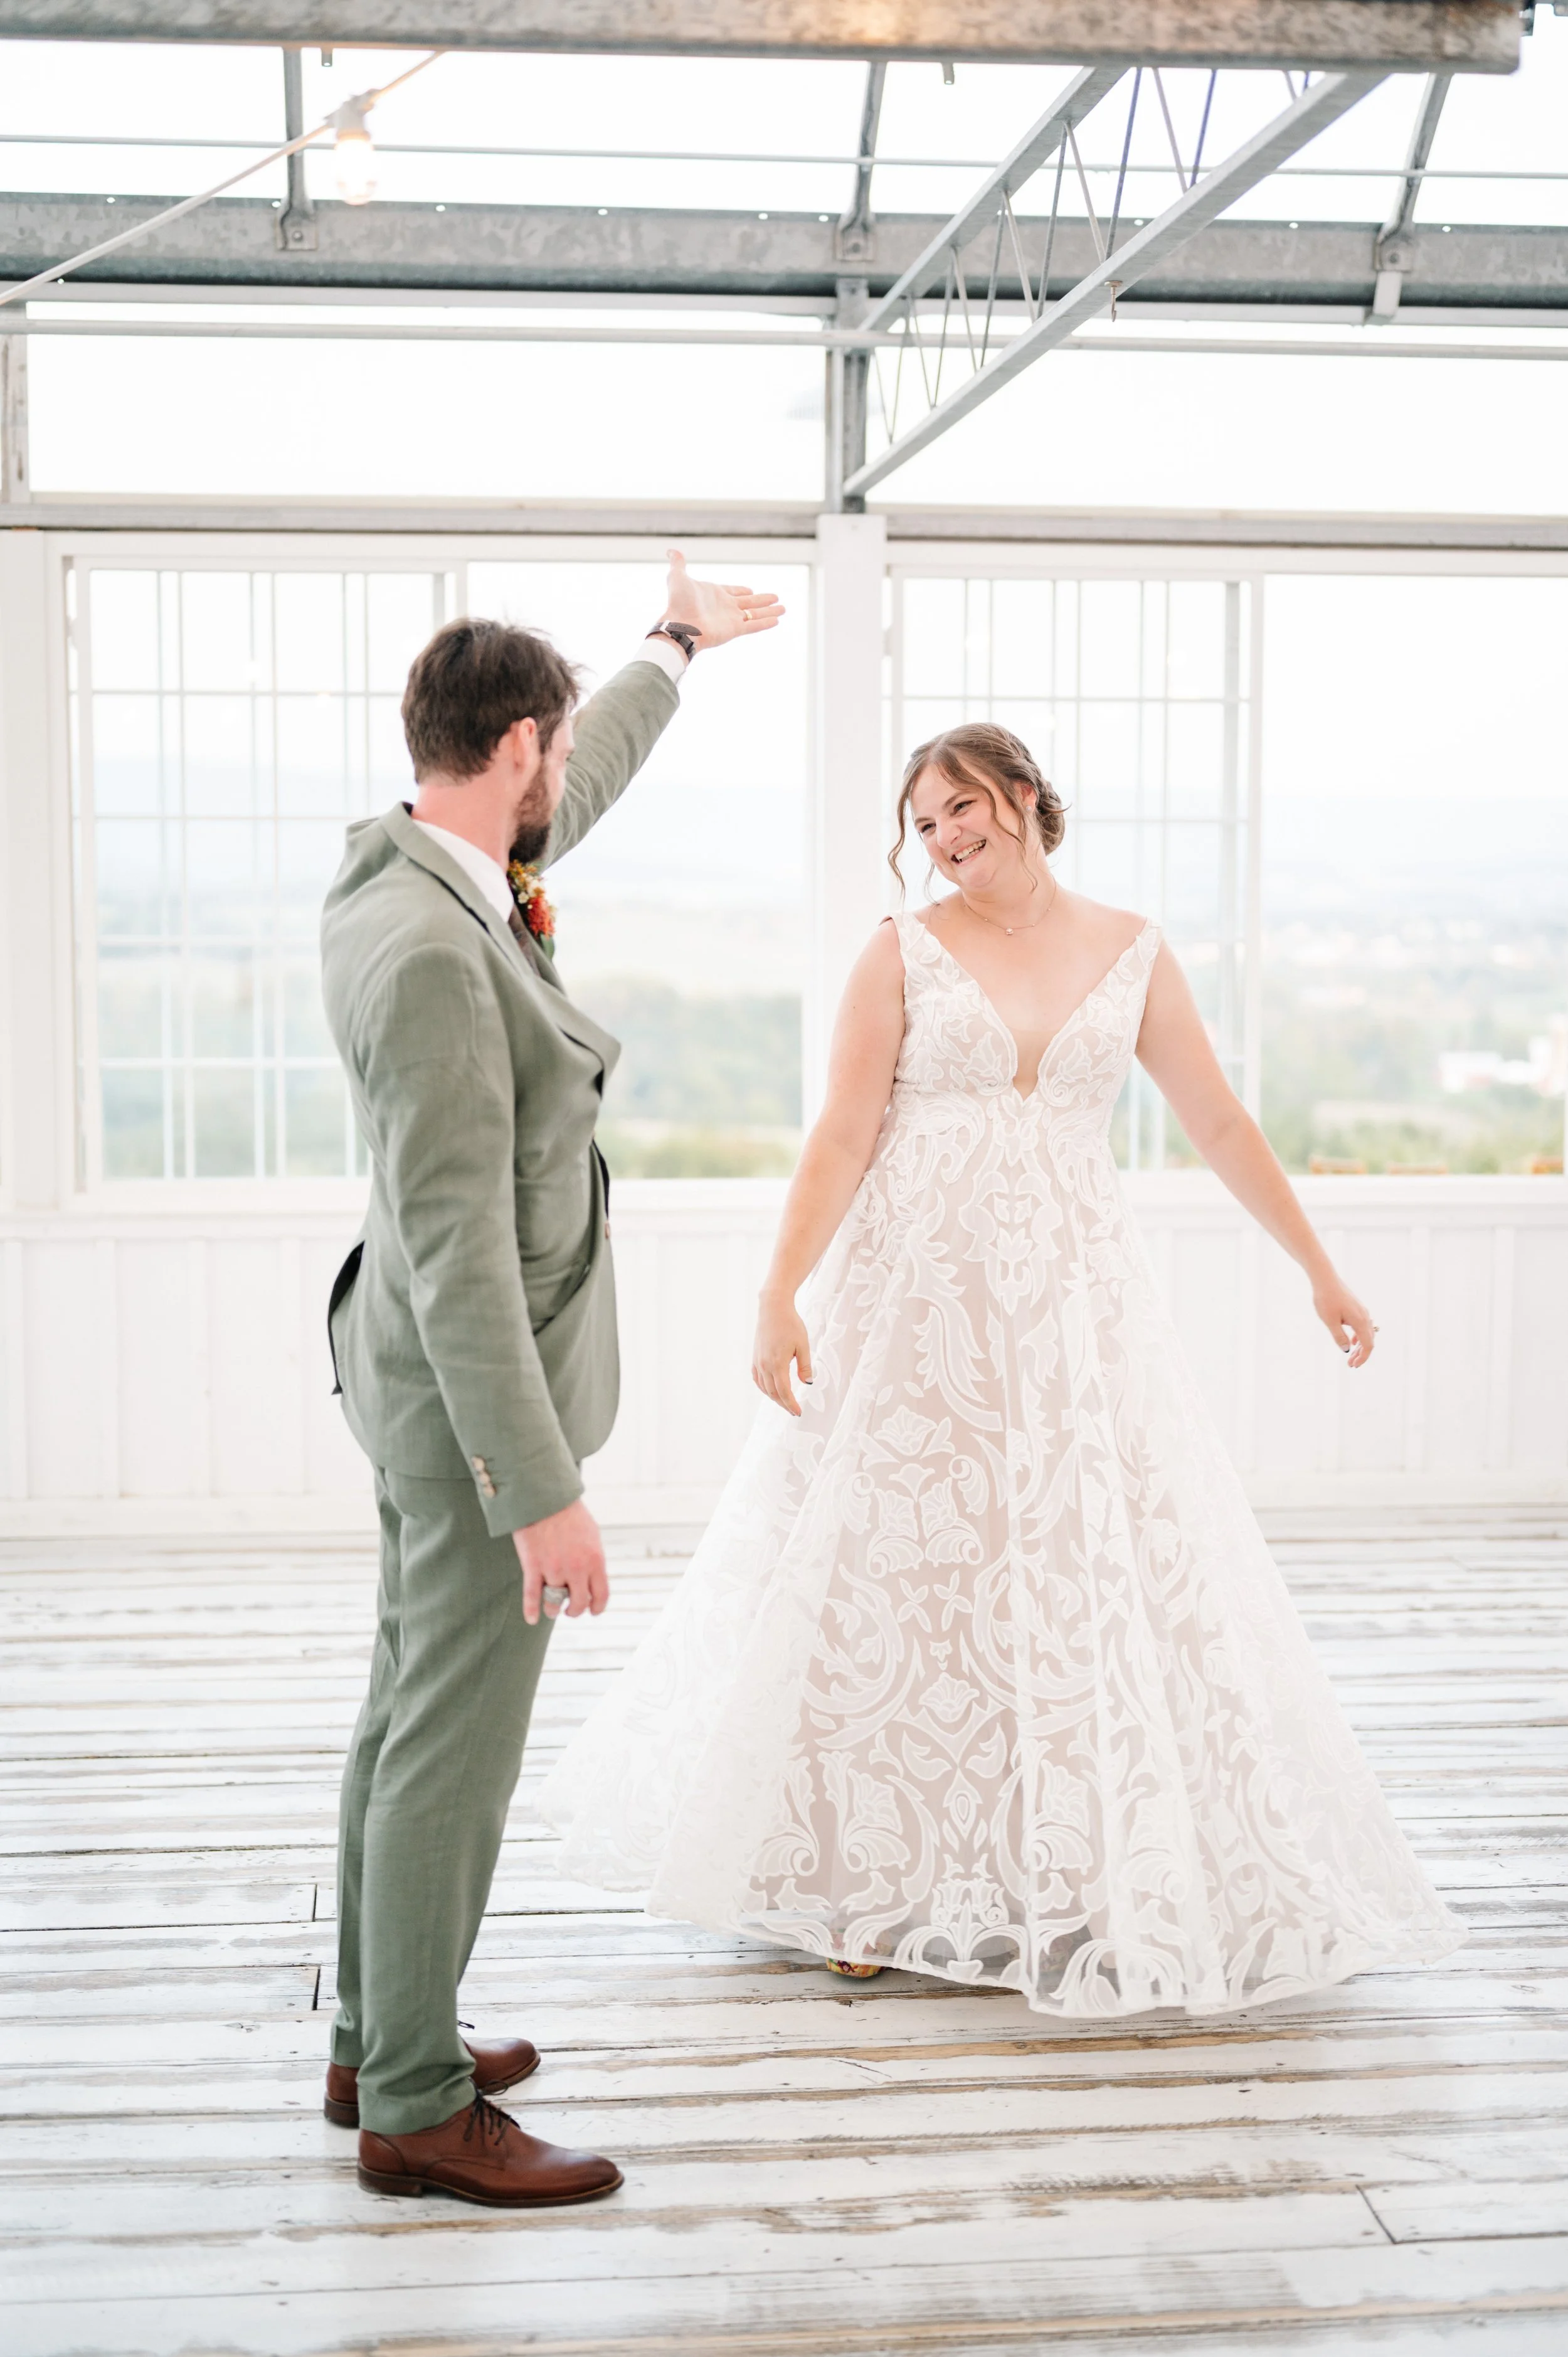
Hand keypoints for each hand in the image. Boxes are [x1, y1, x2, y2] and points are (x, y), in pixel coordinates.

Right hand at [513, 1499, 607, 1624]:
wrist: (545, 1496)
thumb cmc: (570, 1514)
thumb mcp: (592, 1534)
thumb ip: (594, 1558)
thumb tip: (594, 1578)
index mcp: (595, 1560)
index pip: (601, 1595)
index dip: (597, 1607)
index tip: (592, 1611)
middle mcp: (576, 1568)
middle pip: (579, 1603)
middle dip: (575, 1610)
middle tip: (570, 1609)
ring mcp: (554, 1568)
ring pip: (554, 1603)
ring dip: (553, 1610)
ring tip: (552, 1609)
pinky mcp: (533, 1566)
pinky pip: (532, 1595)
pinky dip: (531, 1610)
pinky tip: (532, 1619)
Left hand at [661, 546, 784, 650]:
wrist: (680, 624)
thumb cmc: (678, 602)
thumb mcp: (677, 577)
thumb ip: (678, 563)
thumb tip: (670, 550)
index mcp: (714, 594)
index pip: (733, 592)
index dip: (742, 591)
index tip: (751, 590)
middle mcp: (725, 607)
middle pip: (748, 602)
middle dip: (762, 601)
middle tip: (776, 598)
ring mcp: (731, 619)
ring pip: (755, 614)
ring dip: (769, 611)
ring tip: (784, 609)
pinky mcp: (735, 630)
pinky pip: (754, 626)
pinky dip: (765, 623)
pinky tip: (777, 620)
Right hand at [753, 1291, 812, 1415]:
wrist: (773, 1308)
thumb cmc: (791, 1324)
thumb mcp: (803, 1345)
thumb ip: (805, 1366)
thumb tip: (808, 1383)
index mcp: (777, 1364)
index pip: (784, 1392)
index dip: (791, 1404)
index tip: (798, 1412)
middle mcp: (765, 1365)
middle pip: (773, 1393)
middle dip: (784, 1404)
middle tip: (794, 1411)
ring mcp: (758, 1361)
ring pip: (764, 1387)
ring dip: (774, 1397)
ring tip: (785, 1402)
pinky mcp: (755, 1357)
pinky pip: (757, 1378)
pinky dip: (764, 1388)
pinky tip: (770, 1389)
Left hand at [1313, 1274, 1376, 1368]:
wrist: (1325, 1279)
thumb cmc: (1326, 1299)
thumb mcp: (1330, 1322)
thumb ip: (1339, 1337)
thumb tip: (1346, 1350)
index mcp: (1360, 1321)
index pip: (1368, 1345)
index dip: (1363, 1358)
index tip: (1353, 1366)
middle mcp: (1364, 1316)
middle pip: (1369, 1340)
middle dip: (1361, 1354)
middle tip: (1350, 1364)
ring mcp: (1361, 1311)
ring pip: (1366, 1333)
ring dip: (1360, 1346)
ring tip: (1350, 1356)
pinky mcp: (1356, 1308)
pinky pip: (1362, 1326)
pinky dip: (1358, 1336)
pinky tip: (1352, 1342)